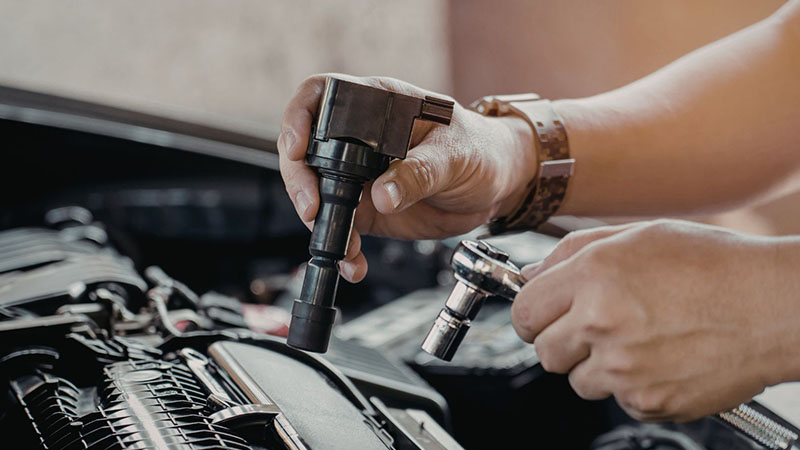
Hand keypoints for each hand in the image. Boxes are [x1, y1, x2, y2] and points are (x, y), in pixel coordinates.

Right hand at [278, 74, 534, 281]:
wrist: (497, 185)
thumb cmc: (481, 150)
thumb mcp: (456, 155)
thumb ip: (420, 172)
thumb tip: (383, 194)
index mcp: (377, 106)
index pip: (320, 97)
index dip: (297, 119)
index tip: (297, 148)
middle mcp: (359, 138)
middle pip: (305, 150)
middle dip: (300, 182)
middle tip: (313, 209)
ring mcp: (360, 176)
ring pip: (317, 194)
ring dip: (320, 223)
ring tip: (344, 246)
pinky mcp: (368, 209)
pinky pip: (342, 228)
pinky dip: (344, 249)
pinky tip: (355, 262)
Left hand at [511, 219, 799, 421]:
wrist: (775, 307)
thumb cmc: (713, 265)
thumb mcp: (638, 237)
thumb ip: (573, 253)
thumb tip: (530, 275)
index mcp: (593, 275)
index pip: (524, 310)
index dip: (530, 314)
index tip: (540, 317)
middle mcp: (601, 322)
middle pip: (543, 351)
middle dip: (561, 340)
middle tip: (593, 328)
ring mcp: (623, 368)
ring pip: (577, 380)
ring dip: (596, 366)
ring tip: (638, 340)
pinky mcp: (647, 401)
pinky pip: (617, 399)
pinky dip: (632, 385)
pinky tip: (661, 358)